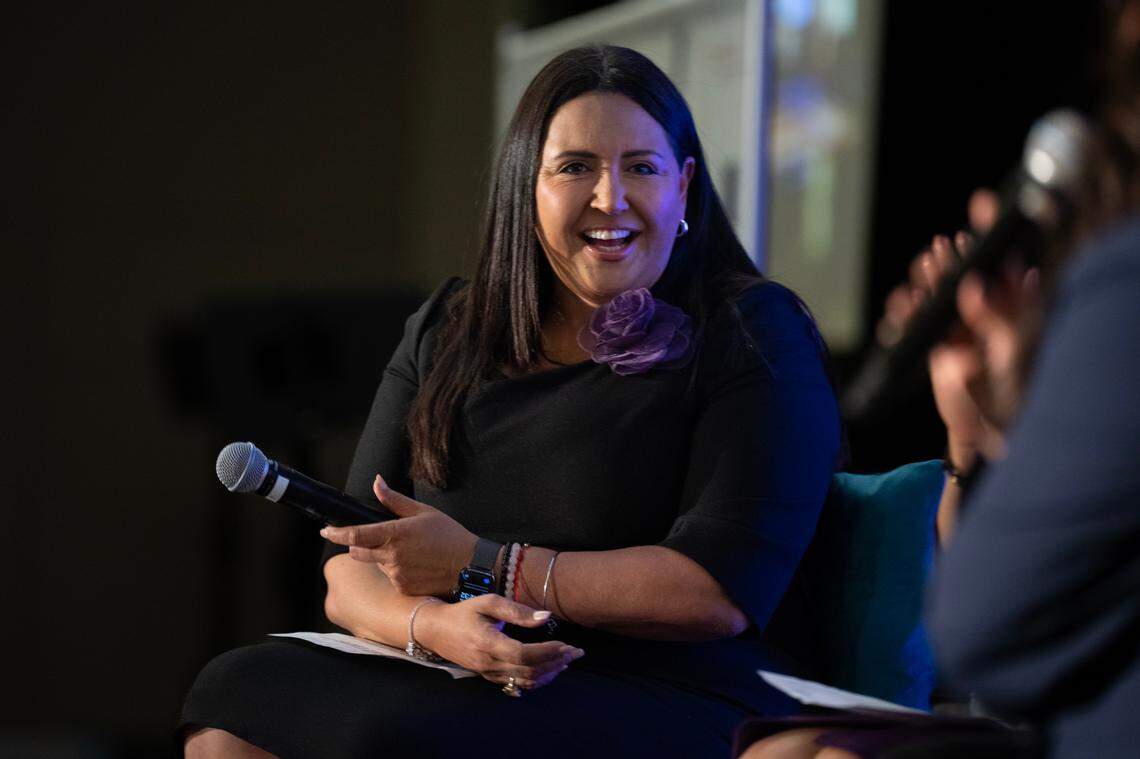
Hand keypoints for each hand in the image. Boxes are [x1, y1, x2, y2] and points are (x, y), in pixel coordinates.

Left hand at [321, 474, 478, 596]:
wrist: (470, 565)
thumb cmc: (450, 536)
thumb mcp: (423, 512)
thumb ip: (394, 501)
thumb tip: (377, 482)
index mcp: (395, 533)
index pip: (354, 535)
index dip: (336, 533)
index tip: (326, 530)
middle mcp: (392, 556)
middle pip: (357, 553)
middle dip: (359, 546)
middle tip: (381, 540)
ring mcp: (396, 574)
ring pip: (376, 564)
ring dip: (383, 558)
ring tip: (410, 553)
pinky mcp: (403, 589)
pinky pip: (391, 578)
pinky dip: (397, 571)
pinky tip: (416, 566)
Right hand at [416, 594, 584, 690]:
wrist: (436, 631)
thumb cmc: (463, 612)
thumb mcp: (488, 602)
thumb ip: (516, 611)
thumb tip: (546, 617)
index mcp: (487, 642)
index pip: (523, 654)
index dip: (548, 651)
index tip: (567, 644)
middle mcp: (488, 663)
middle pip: (528, 670)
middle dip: (556, 661)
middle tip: (576, 652)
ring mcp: (488, 673)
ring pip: (525, 680)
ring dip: (549, 672)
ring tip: (567, 660)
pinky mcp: (489, 676)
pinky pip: (517, 684)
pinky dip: (537, 679)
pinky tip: (550, 671)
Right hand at [875, 189, 1037, 466]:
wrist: (986, 436)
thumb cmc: (1012, 398)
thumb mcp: (1012, 357)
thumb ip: (997, 320)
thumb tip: (974, 285)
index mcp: (1013, 312)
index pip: (1001, 264)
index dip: (992, 234)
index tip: (982, 206)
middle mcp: (986, 316)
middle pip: (964, 273)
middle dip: (950, 259)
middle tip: (939, 251)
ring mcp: (959, 330)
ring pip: (938, 293)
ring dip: (926, 282)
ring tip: (921, 275)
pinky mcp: (935, 346)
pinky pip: (915, 321)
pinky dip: (904, 313)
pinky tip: (901, 308)